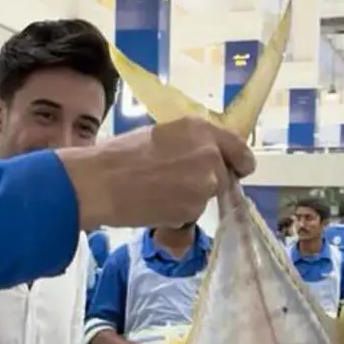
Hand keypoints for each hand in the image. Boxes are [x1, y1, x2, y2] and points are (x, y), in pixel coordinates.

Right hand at [60, 117, 254, 230]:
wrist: (102, 182)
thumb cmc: (122, 154)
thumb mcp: (163, 135)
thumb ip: (191, 144)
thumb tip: (205, 157)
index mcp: (202, 130)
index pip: (241, 151)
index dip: (238, 164)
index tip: (233, 170)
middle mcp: (211, 155)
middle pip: (225, 177)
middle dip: (207, 183)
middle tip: (178, 183)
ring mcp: (205, 184)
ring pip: (208, 196)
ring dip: (191, 199)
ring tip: (160, 193)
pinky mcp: (194, 209)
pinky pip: (192, 213)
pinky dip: (179, 212)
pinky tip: (156, 204)